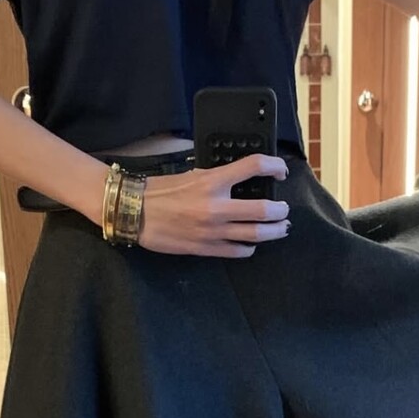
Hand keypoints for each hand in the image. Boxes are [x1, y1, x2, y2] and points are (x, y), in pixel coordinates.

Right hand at [136, 154, 290, 256]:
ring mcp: (213, 231)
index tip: (280, 171)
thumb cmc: (160, 191)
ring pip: (257, 234)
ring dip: (274, 231)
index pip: (253, 166)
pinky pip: (238, 251)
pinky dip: (250, 247)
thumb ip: (218, 178)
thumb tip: (241, 180)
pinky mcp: (206, 248)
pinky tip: (252, 244)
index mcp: (212, 182)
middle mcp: (216, 207)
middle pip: (264, 209)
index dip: (274, 166)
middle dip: (280, 210)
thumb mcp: (192, 175)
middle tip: (284, 210)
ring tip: (280, 227)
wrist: (134, 212)